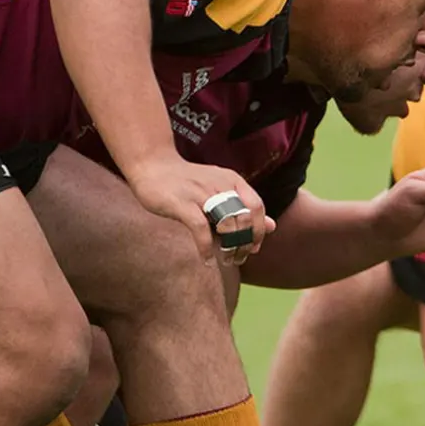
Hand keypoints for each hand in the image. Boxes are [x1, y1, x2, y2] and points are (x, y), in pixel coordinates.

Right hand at [126, 159, 276, 264]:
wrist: (152, 165)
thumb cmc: (188, 182)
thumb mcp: (221, 190)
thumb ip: (245, 207)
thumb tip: (272, 226)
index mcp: (232, 180)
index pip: (257, 207)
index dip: (259, 230)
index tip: (253, 248)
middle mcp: (220, 184)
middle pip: (244, 218)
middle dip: (246, 243)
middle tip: (238, 258)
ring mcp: (200, 193)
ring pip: (227, 223)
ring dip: (231, 247)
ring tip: (227, 260)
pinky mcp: (181, 203)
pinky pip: (200, 229)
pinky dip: (206, 247)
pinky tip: (207, 259)